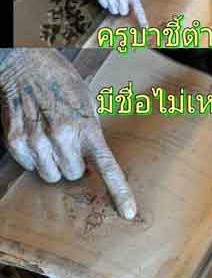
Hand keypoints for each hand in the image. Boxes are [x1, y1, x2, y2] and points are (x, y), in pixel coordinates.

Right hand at [0, 50, 136, 219]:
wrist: (26, 65)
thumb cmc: (61, 81)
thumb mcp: (88, 101)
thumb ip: (93, 131)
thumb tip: (96, 158)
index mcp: (86, 127)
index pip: (107, 167)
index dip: (120, 192)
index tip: (128, 212)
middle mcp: (61, 137)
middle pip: (74, 175)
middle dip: (75, 166)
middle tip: (71, 146)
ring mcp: (36, 141)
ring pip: (51, 175)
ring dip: (54, 164)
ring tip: (52, 140)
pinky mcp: (16, 142)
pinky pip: (30, 167)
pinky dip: (35, 158)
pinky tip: (36, 135)